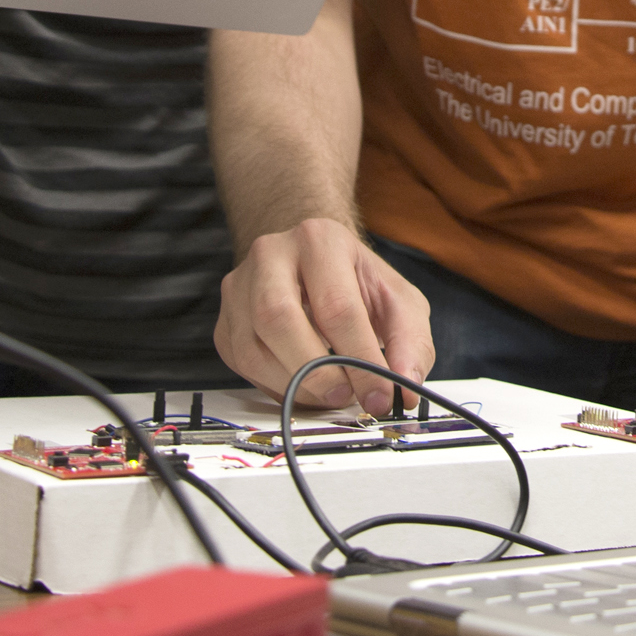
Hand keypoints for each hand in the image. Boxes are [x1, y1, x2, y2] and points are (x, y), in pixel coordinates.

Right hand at [215, 218, 433, 415]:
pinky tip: (303, 383)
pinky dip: (276, 385)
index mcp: (319, 239)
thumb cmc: (353, 279)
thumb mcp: (398, 300)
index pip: (336, 306)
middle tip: (347, 396)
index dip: (361, 359)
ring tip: (330, 392)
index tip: (381, 396)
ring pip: (253, 348)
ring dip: (296, 384)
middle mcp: (271, 254)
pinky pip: (241, 364)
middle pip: (278, 319)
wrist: (311, 260)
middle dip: (318, 372)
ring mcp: (240, 286)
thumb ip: (410, 341)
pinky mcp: (225, 320)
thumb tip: (405, 385)